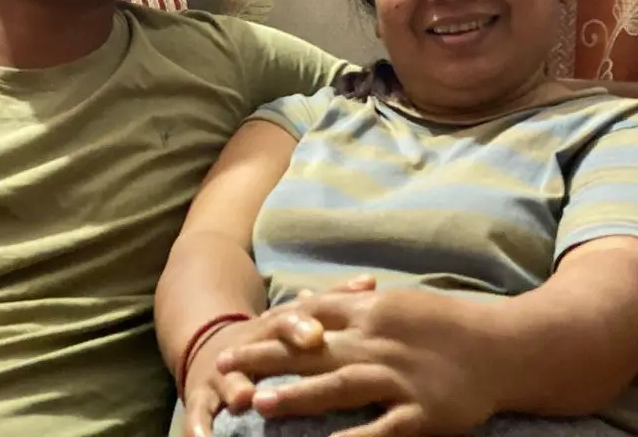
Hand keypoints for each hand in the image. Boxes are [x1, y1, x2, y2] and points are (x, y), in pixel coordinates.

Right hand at [182, 313, 324, 436]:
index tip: (317, 335)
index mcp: (274, 326)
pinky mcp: (200, 398)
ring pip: (228, 378)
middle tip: (293, 354)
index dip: (301, 325)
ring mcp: (223, 372)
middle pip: (263, 341)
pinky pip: (197, 414)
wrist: (213, 349)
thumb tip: (371, 282)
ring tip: (244, 397)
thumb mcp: (295, 318)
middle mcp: (249, 344)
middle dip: (278, 346)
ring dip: (235, 386)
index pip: (290, 319)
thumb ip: (332, 303)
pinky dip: (198, 429)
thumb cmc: (271, 340)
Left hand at [217, 289, 501, 435]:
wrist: (502, 345)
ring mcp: (399, 377)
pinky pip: (382, 429)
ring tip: (260, 404)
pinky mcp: (422, 412)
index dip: (268, 332)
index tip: (233, 342)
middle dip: (266, 361)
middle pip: (312, 351)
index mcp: (370, 312)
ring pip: (339, 386)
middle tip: (224, 369)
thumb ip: (346, 303)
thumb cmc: (443, 322)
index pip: (308, 319)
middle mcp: (377, 341)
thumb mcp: (392, 302)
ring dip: (298, 396)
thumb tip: (301, 302)